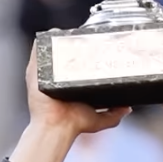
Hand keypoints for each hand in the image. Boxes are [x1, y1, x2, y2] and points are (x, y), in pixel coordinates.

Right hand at [9, 44, 129, 161]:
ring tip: (69, 34)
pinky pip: (37, 51)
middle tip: (83, 38)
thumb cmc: (74, 125)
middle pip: (64, 55)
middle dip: (72, 45)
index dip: (85, 55)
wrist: (58, 127)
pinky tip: (53, 35)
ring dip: (58, 40)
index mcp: (69, 86)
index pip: (76, 66)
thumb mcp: (98, 120)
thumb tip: (128, 108)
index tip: (96, 47)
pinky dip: (43, 42)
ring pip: (51, 50)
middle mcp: (56, 78)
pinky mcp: (34, 72)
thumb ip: (114, 115)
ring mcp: (45, 74)